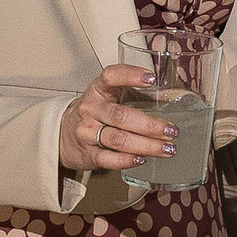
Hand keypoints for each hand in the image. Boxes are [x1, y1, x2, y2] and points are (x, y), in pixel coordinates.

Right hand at [58, 62, 177, 171]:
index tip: (151, 78)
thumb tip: (170, 100)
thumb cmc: (96, 114)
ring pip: (118, 139)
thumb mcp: (110, 98)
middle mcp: (91, 109)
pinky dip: (127, 160)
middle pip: (120, 116)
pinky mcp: (88, 154)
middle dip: (150, 125)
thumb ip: (135, 97)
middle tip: (172, 130)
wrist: (64, 134)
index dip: (130, 75)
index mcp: (98, 90)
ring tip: (167, 149)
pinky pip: (108, 159)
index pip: (111, 77)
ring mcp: (87, 132)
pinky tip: (142, 160)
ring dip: (146, 145)